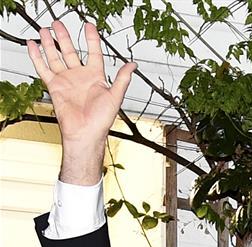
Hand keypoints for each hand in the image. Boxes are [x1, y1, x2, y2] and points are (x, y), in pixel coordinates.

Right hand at [27, 20, 135, 183]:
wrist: (85, 134)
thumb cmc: (101, 121)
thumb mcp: (115, 96)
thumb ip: (122, 79)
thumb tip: (133, 65)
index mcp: (95, 77)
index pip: (93, 52)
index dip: (91, 39)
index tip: (89, 26)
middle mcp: (80, 77)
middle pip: (70, 51)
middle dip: (64, 36)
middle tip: (58, 23)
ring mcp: (66, 80)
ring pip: (55, 56)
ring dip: (50, 43)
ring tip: (45, 30)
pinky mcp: (55, 86)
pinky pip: (44, 68)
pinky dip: (37, 56)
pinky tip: (33, 45)